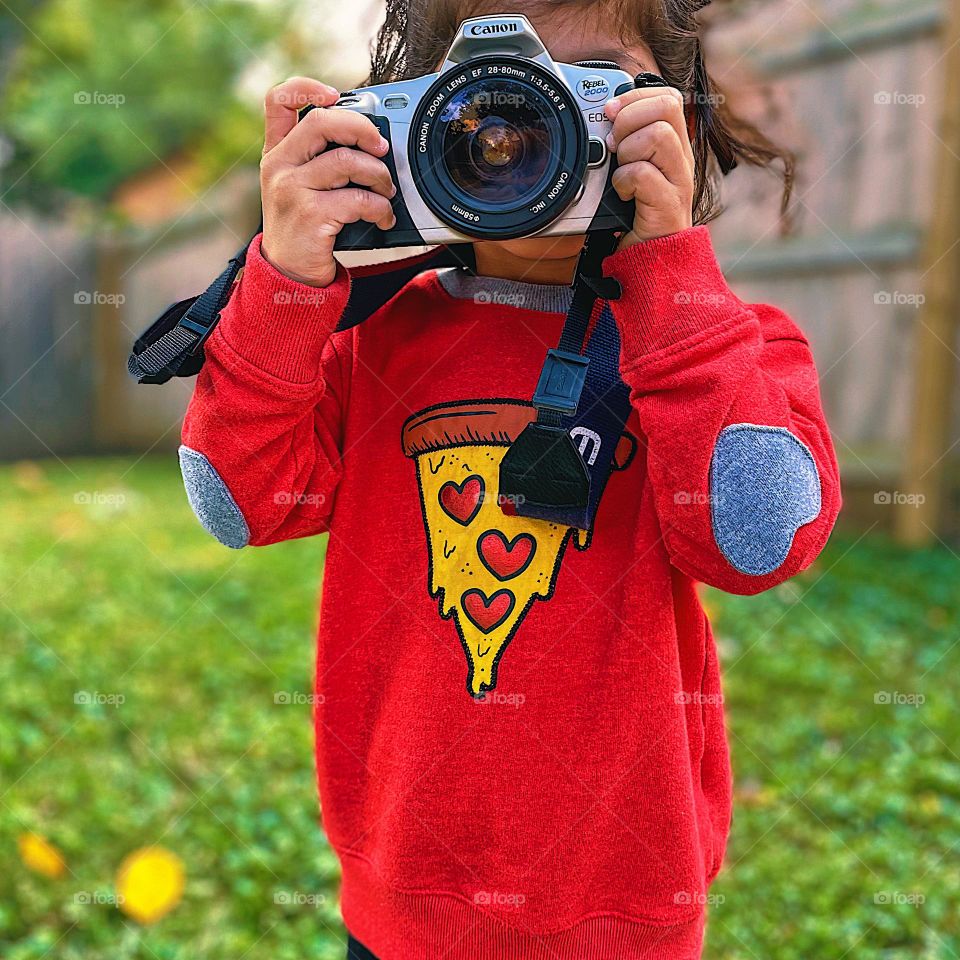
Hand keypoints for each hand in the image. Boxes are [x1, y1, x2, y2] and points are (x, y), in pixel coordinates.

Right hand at [259, 77, 396, 287]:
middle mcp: (280, 166)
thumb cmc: (304, 227)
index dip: (307, 87)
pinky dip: (380, 207)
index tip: (335, 95)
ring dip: (378, 175)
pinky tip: (384, 217)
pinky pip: (357, 199)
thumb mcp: (300, 187)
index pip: (279, 101)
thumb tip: (371, 141)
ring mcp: (292, 189)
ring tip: (387, 191)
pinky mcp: (310, 215)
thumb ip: (321, 159)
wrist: (288, 272)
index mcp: (277, 152)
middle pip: (323, 122)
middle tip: (382, 148)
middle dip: (363, 129)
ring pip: (346, 161)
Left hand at [604, 87, 693, 250]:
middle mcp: (681, 159)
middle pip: (667, 107)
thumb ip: (625, 142)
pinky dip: (624, 181)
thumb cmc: (636, 215)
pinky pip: (644, 175)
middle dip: (630, 118)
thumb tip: (604, 113)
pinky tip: (622, 194)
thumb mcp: (630, 170)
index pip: (668, 96)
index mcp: (674, 146)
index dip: (636, 96)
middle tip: (614, 145)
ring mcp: (679, 182)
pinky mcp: (668, 205)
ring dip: (628, 150)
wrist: (651, 259)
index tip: (610, 111)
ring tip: (621, 171)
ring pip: (658, 135)